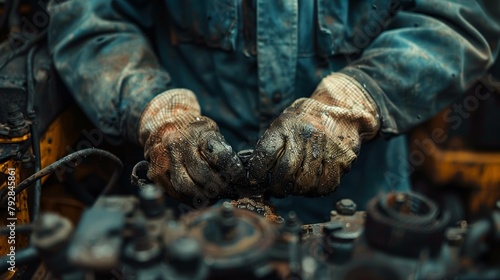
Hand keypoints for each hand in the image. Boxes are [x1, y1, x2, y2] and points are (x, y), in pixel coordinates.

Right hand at [139, 89, 244, 206]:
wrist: (164, 127)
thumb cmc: (193, 132)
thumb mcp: (211, 131)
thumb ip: (222, 149)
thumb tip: (238, 175)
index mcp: (195, 132)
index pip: (217, 153)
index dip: (231, 169)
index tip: (239, 177)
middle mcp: (176, 144)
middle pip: (201, 173)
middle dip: (219, 186)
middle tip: (229, 190)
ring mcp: (163, 159)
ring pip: (186, 186)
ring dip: (205, 196)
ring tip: (216, 195)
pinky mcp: (156, 174)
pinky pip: (175, 193)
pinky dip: (191, 199)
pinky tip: (202, 198)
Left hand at [248, 72, 379, 196]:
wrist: (342, 109)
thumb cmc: (307, 120)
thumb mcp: (284, 123)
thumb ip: (271, 145)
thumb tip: (256, 175)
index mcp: (287, 125)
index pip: (265, 155)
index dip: (257, 174)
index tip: (255, 181)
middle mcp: (307, 136)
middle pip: (285, 173)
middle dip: (278, 187)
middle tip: (277, 189)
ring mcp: (326, 148)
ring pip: (305, 184)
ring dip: (297, 190)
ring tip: (296, 185)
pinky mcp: (343, 160)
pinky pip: (325, 186)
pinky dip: (315, 190)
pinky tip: (312, 183)